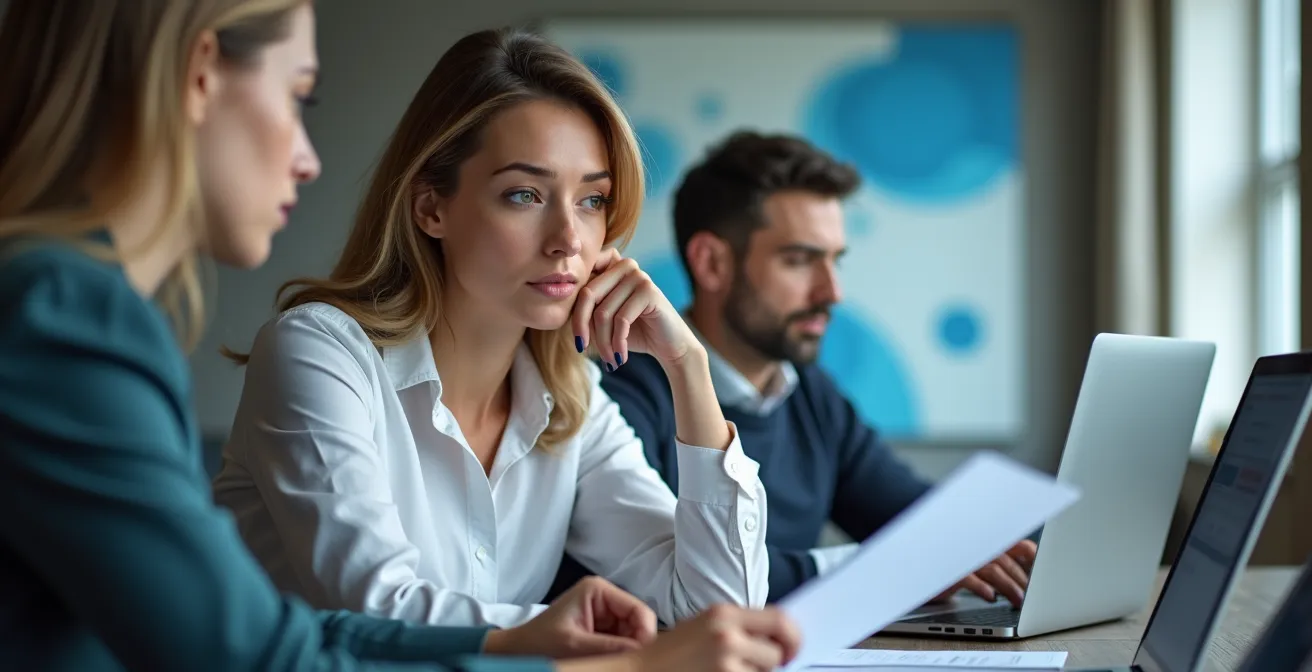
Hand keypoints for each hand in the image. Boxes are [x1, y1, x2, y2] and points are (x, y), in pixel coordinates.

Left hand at [483, 577, 656, 659]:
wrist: (518, 651)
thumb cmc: (540, 643)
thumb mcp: (576, 645)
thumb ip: (611, 648)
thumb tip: (642, 652)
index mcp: (598, 590)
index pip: (639, 610)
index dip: (646, 634)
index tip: (642, 657)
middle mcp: (605, 597)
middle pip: (638, 622)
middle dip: (636, 643)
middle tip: (628, 663)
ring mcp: (604, 613)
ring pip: (633, 634)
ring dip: (628, 649)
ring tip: (615, 662)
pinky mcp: (601, 628)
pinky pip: (622, 642)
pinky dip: (621, 653)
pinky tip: (611, 661)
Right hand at [557, 605, 801, 671]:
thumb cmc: (668, 655)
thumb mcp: (703, 626)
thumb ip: (737, 626)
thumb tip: (775, 638)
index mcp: (724, 613)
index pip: (782, 619)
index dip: (794, 637)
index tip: (791, 649)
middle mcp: (727, 634)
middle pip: (779, 650)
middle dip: (778, 662)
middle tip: (771, 666)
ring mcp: (726, 662)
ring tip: (729, 671)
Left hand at [573, 248, 697, 370]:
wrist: (669, 346)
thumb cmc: (634, 332)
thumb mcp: (603, 319)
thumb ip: (586, 308)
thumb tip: (563, 309)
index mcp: (610, 265)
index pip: (579, 283)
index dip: (573, 312)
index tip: (578, 340)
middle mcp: (624, 265)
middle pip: (587, 295)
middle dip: (581, 327)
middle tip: (583, 349)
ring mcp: (638, 275)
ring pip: (603, 312)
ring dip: (603, 342)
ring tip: (609, 358)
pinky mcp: (649, 291)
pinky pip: (621, 320)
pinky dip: (617, 343)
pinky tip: (620, 357)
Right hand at [929, 540, 1036, 606]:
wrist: (920, 570)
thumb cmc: (953, 569)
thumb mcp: (980, 565)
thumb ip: (1002, 566)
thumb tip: (1028, 580)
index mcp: (989, 543)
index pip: (1018, 545)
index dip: (1033, 557)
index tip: (1044, 572)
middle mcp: (978, 548)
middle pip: (1007, 562)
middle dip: (1022, 581)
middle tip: (1032, 597)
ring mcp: (964, 559)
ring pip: (993, 570)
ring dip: (1008, 587)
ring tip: (1018, 602)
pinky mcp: (950, 572)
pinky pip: (969, 578)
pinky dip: (981, 588)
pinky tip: (990, 597)